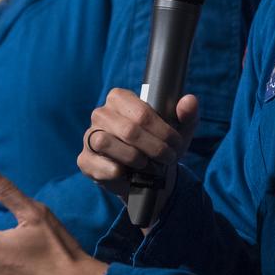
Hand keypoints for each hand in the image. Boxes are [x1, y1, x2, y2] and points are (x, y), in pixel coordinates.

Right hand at [77, 88, 198, 201]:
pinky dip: (114, 170)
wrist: (147, 176)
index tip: (175, 144)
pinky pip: (94, 162)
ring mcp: (90, 135)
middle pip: (128, 130)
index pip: (142, 113)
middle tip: (167, 158)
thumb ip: (187, 114)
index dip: (162, 131)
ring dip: (134, 158)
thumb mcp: (179, 131)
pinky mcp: (85, 159)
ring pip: (106, 142)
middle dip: (154, 148)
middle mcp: (101, 113)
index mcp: (120, 98)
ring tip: (146, 164)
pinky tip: (125, 173)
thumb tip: (189, 101)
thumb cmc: (160, 145)